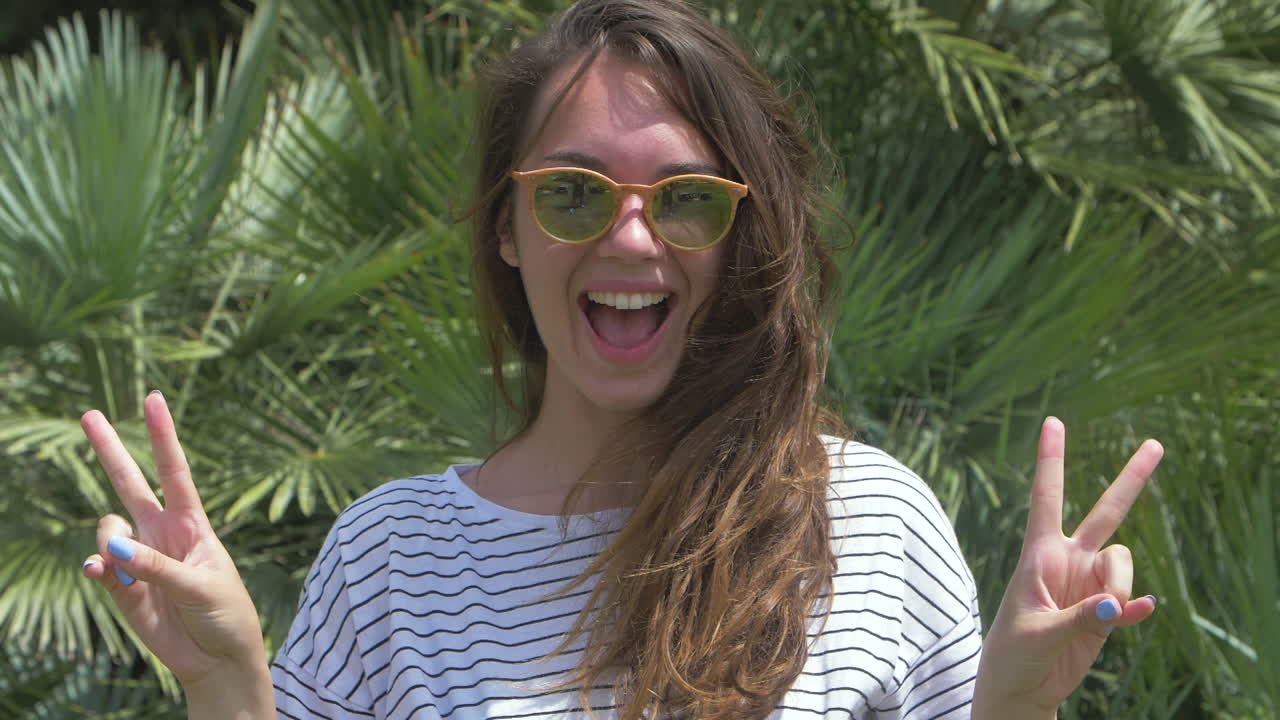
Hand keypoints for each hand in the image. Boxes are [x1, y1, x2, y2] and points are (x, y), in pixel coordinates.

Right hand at [80, 391, 267, 688]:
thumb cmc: (224, 613)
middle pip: (130, 482)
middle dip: (110, 450)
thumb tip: (111, 546)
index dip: (163, 435)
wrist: (217, 658)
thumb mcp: (201, 585)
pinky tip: (103, 575)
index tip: (154, 398)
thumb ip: (156, 566)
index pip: (174, 471)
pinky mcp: (122, 588)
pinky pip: (98, 568)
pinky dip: (97, 569)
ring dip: (109, 544)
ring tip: (127, 571)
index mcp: (192, 524)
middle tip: (89, 414)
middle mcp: (162, 533)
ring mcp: (139, 558)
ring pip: (107, 529)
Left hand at [973, 417, 1162, 716]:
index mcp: (1040, 554)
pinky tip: (1136, 612)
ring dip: (1119, 587)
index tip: (1054, 421)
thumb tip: (1116, 605)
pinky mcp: (1105, 613)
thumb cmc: (1015, 654)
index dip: (1051, 460)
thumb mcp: (1037, 633)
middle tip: (1156, 444)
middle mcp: (1069, 561)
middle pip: (1106, 512)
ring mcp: (1089, 585)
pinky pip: (1130, 602)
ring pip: (1124, 563)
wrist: (1023, 686)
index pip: (1046, 498)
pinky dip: (1132, 609)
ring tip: (1099, 616)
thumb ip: (1078, 618)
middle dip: (1131, 480)